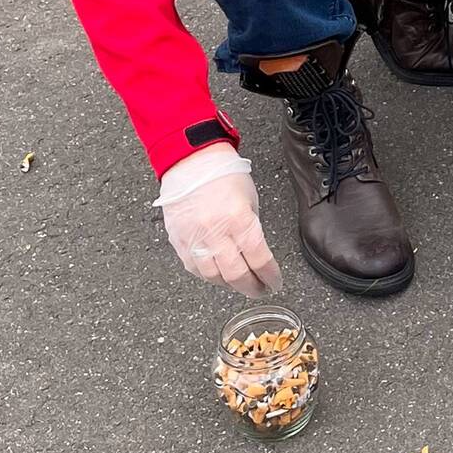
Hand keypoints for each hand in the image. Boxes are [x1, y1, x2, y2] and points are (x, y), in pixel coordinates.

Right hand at [154, 143, 281, 294]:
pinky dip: (208, 275)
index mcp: (239, 219)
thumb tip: (255, 254)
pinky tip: (218, 275)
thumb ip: (251, 229)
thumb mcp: (250, 201)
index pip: (259, 258)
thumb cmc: (224, 176)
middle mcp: (215, 232)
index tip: (274, 282)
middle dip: (251, 287)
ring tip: (240, 284)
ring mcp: (194, 238)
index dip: (269, 276)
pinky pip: (193, 268)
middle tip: (259, 290)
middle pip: (235, 274)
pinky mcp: (178, 240)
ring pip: (213, 276)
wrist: (191, 162)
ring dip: (229, 284)